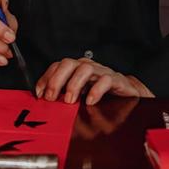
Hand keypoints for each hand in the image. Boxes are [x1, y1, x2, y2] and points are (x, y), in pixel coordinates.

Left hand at [35, 57, 153, 104]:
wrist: (129, 94)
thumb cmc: (101, 94)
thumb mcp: (80, 95)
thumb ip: (65, 96)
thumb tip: (46, 105)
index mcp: (76, 68)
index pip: (57, 66)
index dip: (46, 78)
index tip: (39, 94)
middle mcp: (87, 67)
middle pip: (68, 64)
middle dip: (56, 80)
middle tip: (51, 98)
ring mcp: (102, 72)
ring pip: (85, 69)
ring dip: (74, 84)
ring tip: (70, 100)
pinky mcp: (116, 80)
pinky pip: (106, 80)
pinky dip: (96, 90)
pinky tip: (90, 101)